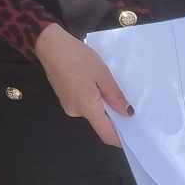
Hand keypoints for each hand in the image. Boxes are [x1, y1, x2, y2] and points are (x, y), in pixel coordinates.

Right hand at [34, 24, 132, 146]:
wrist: (51, 45)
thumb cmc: (78, 58)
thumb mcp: (102, 74)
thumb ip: (115, 96)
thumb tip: (127, 114)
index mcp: (87, 108)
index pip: (106, 134)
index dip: (120, 139)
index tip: (134, 137)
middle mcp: (76, 112)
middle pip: (99, 122)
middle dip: (113, 116)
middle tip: (129, 102)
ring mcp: (68, 105)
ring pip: (91, 111)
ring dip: (102, 104)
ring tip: (110, 86)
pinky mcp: (64, 98)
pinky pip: (83, 104)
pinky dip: (93, 98)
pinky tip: (95, 83)